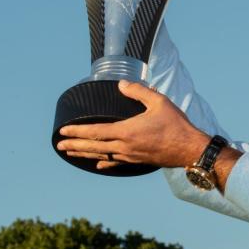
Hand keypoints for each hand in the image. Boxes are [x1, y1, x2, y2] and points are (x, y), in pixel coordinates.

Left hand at [57, 80, 208, 171]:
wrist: (190, 149)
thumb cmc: (176, 124)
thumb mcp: (159, 102)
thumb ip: (139, 91)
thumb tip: (121, 84)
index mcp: (127, 131)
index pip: (95, 132)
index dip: (77, 131)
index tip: (63, 130)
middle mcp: (125, 146)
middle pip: (93, 146)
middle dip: (74, 145)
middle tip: (59, 144)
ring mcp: (130, 156)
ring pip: (102, 155)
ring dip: (84, 154)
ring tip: (70, 153)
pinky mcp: (138, 161)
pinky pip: (116, 162)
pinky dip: (104, 162)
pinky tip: (98, 163)